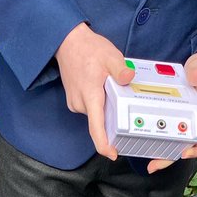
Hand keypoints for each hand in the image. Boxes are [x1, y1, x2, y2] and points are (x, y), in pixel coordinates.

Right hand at [55, 22, 133, 159]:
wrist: (67, 42)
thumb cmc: (88, 49)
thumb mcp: (110, 56)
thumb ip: (121, 69)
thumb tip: (129, 78)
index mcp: (90, 96)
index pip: (96, 129)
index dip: (104, 145)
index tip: (112, 154)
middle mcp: (80, 104)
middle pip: (100, 122)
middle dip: (112, 116)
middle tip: (120, 98)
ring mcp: (76, 103)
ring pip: (96, 114)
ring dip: (105, 107)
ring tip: (108, 87)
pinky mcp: (75, 101)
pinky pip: (91, 108)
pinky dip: (98, 103)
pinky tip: (101, 88)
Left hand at [147, 49, 196, 173]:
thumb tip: (194, 77)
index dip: (195, 149)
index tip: (184, 153)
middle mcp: (191, 122)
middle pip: (183, 147)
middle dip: (169, 158)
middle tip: (153, 166)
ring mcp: (180, 122)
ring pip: (171, 144)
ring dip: (160, 155)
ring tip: (148, 165)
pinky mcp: (170, 118)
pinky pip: (161, 132)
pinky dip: (152, 139)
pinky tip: (140, 142)